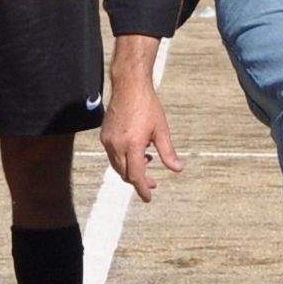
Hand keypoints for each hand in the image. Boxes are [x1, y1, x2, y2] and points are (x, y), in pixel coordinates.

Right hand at [100, 72, 184, 202]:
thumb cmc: (148, 106)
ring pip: (117, 166)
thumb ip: (168, 152)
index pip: (136, 176)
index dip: (142, 189)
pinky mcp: (104, 135)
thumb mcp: (162, 130)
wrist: (129, 86)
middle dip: (138, 181)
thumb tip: (178, 169)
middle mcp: (117, 145)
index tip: (149, 197)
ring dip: (131, 170)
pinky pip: (112, 155)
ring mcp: (108, 141)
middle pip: (125, 174)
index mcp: (132, 145)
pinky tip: (137, 150)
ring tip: (148, 161)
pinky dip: (124, 159)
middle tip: (153, 181)